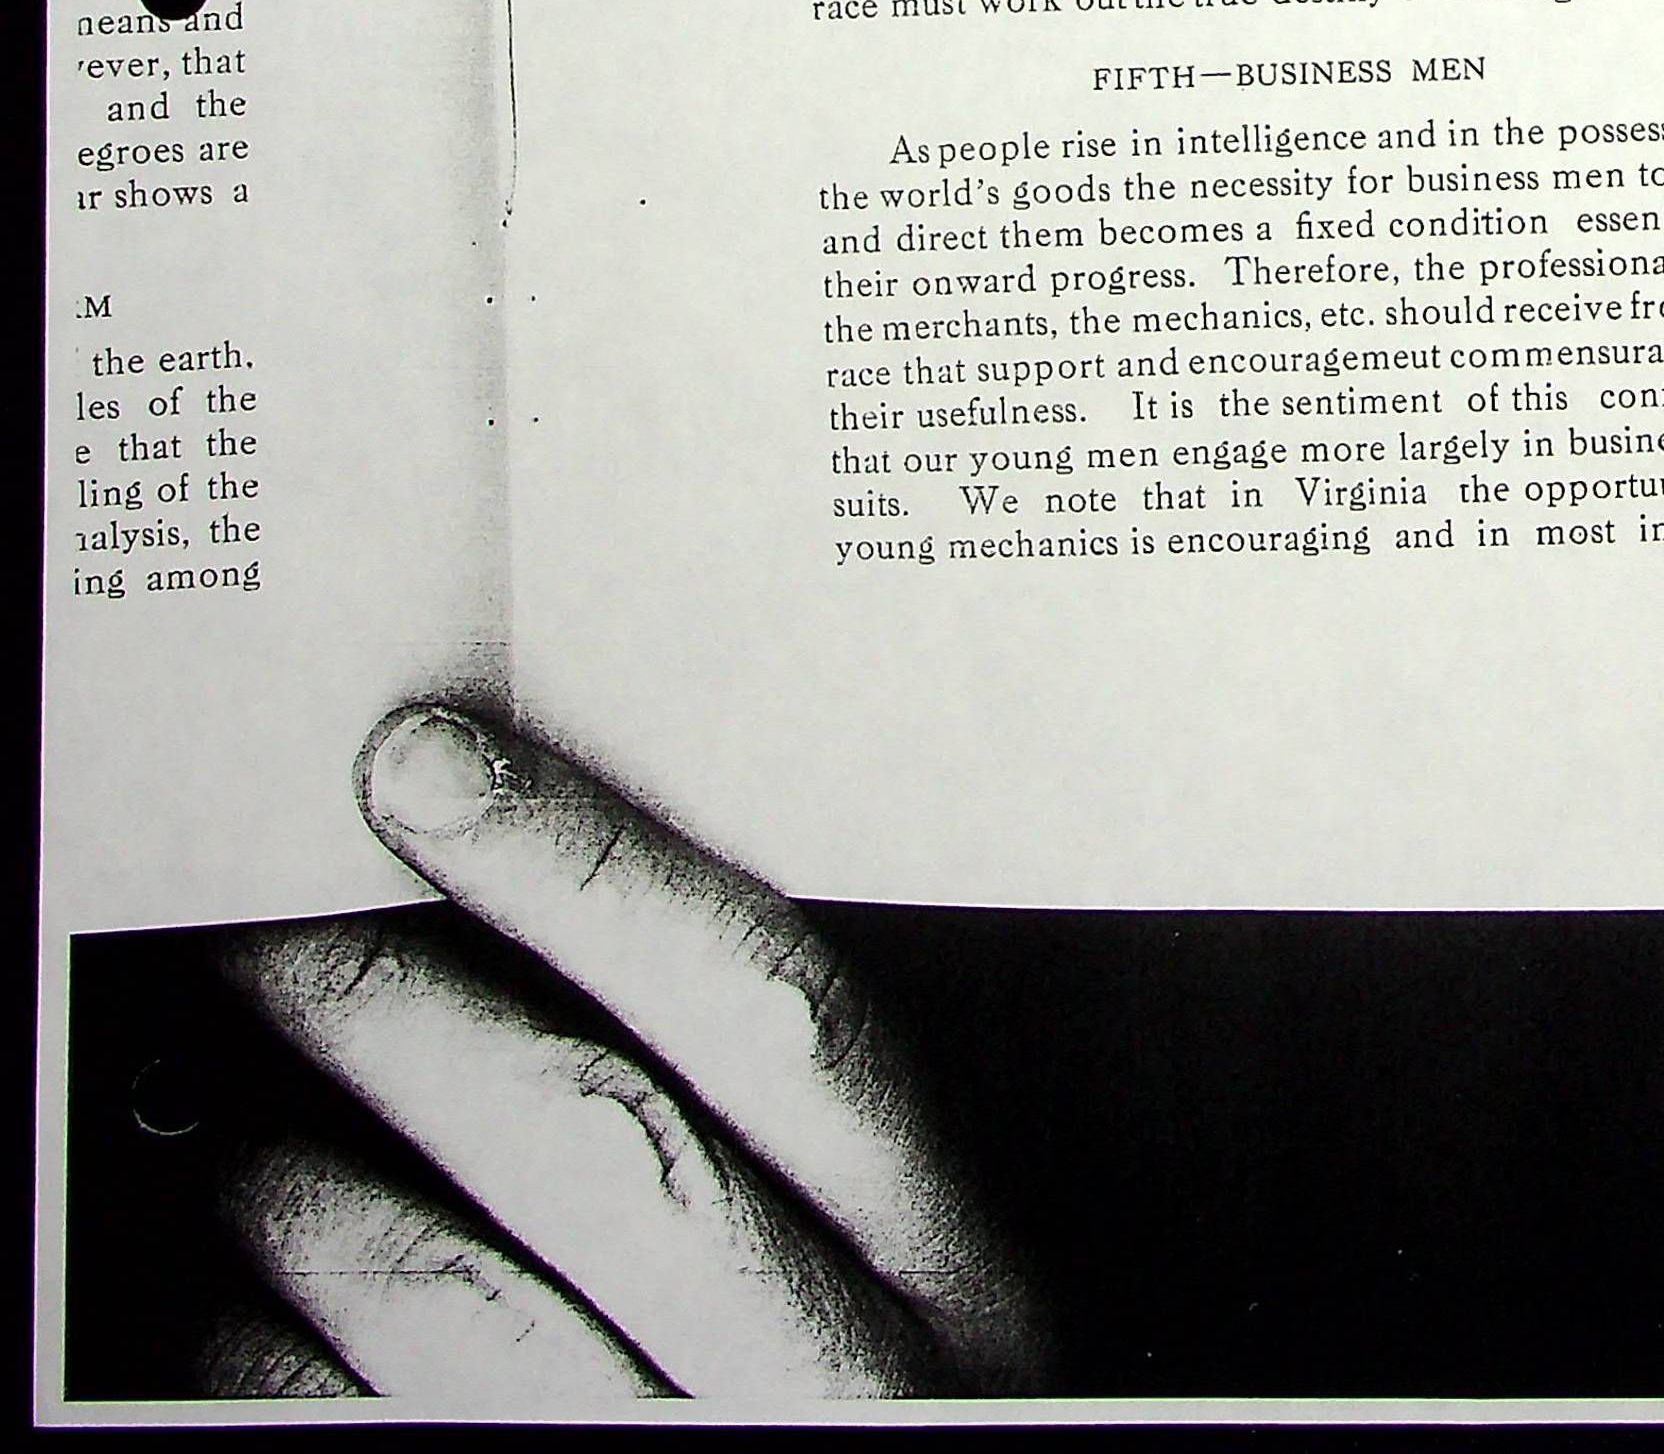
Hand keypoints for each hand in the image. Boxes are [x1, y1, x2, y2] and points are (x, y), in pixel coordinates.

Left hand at [204, 706, 1042, 1405]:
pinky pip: (353, 1430)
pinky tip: (234, 1284)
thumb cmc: (841, 1365)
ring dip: (297, 1179)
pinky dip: (258, 1342)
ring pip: (453, 1298)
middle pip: (596, 1139)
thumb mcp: (885, 1243)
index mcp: (940, 1260)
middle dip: (396, 1003)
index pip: (774, 1011)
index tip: (426, 765)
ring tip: (234, 1105)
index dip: (589, 870)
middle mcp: (832, 1380)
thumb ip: (756, 1084)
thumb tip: (527, 868)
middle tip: (261, 916)